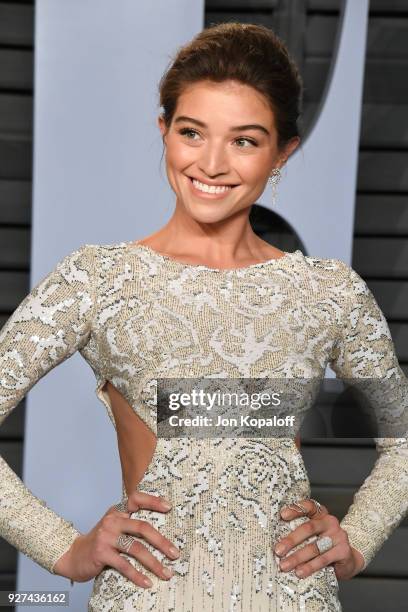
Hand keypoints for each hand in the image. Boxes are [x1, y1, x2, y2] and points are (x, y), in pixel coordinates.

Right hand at [53, 491, 179, 587]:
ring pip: (136, 548)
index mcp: (117, 511)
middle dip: (161, 542)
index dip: (153, 501)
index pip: (136, 499)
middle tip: (175, 554)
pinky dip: (137, 575)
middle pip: (142, 527)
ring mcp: (106, 536)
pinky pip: (124, 565)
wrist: (73, 556)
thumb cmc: (100, 542)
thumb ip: (130, 524)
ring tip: (166, 573)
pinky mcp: (101, 552)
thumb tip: (161, 533)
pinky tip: (147, 582)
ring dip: (154, 563)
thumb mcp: (114, 526)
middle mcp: (112, 520)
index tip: (169, 508)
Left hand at [274, 498, 365, 580]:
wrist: (348, 559)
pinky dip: (310, 566)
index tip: (283, 515)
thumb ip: (300, 532)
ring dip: (297, 557)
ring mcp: (338, 536)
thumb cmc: (324, 544)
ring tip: (284, 565)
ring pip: (314, 547)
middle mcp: (330, 522)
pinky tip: (300, 572)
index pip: (309, 506)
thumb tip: (277, 542)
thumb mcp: (313, 535)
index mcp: (320, 514)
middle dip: (291, 540)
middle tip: (278, 550)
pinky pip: (323, 559)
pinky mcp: (343, 551)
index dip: (296, 509)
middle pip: (308, 528)